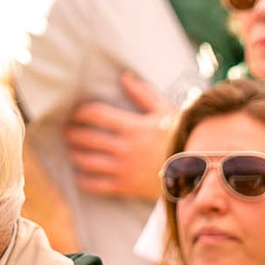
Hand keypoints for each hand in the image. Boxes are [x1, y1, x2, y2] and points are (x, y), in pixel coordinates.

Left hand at [62, 69, 175, 201]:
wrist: (197, 172)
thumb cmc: (182, 137)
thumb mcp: (166, 112)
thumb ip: (143, 94)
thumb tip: (124, 76)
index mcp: (133, 126)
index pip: (94, 114)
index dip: (79, 112)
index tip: (75, 113)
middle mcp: (124, 148)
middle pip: (84, 138)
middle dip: (71, 133)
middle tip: (67, 131)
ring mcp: (123, 169)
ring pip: (85, 161)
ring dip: (74, 154)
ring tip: (72, 150)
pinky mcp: (126, 188)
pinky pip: (96, 185)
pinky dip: (83, 180)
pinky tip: (80, 175)